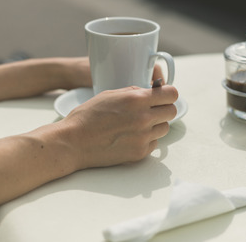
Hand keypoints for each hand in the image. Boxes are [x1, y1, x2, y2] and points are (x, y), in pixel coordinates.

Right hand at [53, 85, 177, 170]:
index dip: (168, 93)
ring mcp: (143, 137)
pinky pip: (154, 143)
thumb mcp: (110, 94)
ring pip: (164, 128)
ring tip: (137, 124)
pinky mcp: (139, 153)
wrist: (73, 142)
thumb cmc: (88, 116)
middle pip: (172, 111)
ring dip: (155, 124)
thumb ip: (134, 92)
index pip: (172, 94)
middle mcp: (144, 118)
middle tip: (152, 109)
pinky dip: (146, 139)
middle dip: (164, 108)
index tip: (164, 95)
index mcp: (137, 99)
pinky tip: (130, 136)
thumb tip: (151, 92)